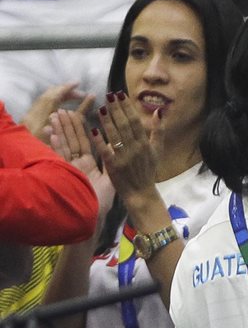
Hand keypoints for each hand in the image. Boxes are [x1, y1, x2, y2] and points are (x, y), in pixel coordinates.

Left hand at [22, 82, 94, 143]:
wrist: (19, 154)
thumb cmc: (38, 150)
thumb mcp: (55, 141)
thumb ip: (66, 128)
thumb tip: (78, 115)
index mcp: (40, 119)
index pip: (53, 98)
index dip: (65, 89)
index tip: (77, 84)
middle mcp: (33, 113)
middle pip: (49, 95)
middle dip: (65, 91)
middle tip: (81, 93)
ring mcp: (29, 115)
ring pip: (45, 97)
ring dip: (60, 94)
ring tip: (74, 97)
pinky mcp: (28, 117)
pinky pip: (42, 102)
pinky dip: (54, 99)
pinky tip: (62, 104)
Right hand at [48, 107, 113, 226]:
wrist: (92, 218)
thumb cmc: (100, 201)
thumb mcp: (109, 178)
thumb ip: (110, 161)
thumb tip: (114, 145)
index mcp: (89, 164)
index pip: (85, 141)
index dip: (81, 128)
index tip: (78, 113)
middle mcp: (78, 165)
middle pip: (72, 141)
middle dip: (67, 126)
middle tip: (62, 110)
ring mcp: (70, 169)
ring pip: (64, 146)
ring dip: (59, 131)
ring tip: (55, 116)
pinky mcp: (65, 175)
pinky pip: (60, 159)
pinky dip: (56, 147)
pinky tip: (53, 134)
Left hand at [92, 92, 158, 204]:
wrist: (141, 192)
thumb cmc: (148, 170)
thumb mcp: (157, 150)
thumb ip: (158, 131)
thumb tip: (159, 111)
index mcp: (145, 143)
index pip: (135, 121)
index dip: (127, 107)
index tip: (120, 94)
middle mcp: (135, 148)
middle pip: (124, 125)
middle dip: (116, 109)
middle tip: (109, 95)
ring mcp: (124, 157)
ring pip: (115, 135)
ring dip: (107, 121)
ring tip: (100, 107)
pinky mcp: (114, 166)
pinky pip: (106, 151)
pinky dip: (100, 141)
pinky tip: (93, 130)